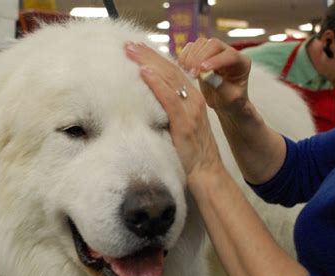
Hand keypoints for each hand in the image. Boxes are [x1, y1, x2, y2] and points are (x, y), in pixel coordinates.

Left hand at [124, 42, 222, 178]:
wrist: (206, 171)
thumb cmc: (190, 151)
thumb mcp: (181, 125)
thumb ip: (170, 110)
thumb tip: (146, 102)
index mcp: (192, 99)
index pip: (173, 71)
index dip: (155, 58)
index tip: (138, 48)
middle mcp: (194, 100)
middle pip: (170, 70)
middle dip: (148, 55)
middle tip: (129, 44)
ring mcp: (191, 111)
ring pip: (170, 79)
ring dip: (149, 63)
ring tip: (131, 52)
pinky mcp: (185, 123)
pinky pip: (170, 99)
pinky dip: (157, 84)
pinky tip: (144, 73)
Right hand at [179, 38, 251, 113]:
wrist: (223, 102)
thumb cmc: (230, 101)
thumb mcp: (229, 98)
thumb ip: (220, 86)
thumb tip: (205, 75)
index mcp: (242, 63)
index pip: (230, 55)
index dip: (216, 61)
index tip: (202, 70)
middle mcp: (229, 53)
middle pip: (214, 44)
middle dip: (200, 57)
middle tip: (193, 74)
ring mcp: (214, 51)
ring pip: (201, 43)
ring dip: (191, 57)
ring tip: (188, 72)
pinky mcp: (201, 53)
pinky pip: (191, 47)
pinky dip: (184, 56)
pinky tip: (183, 68)